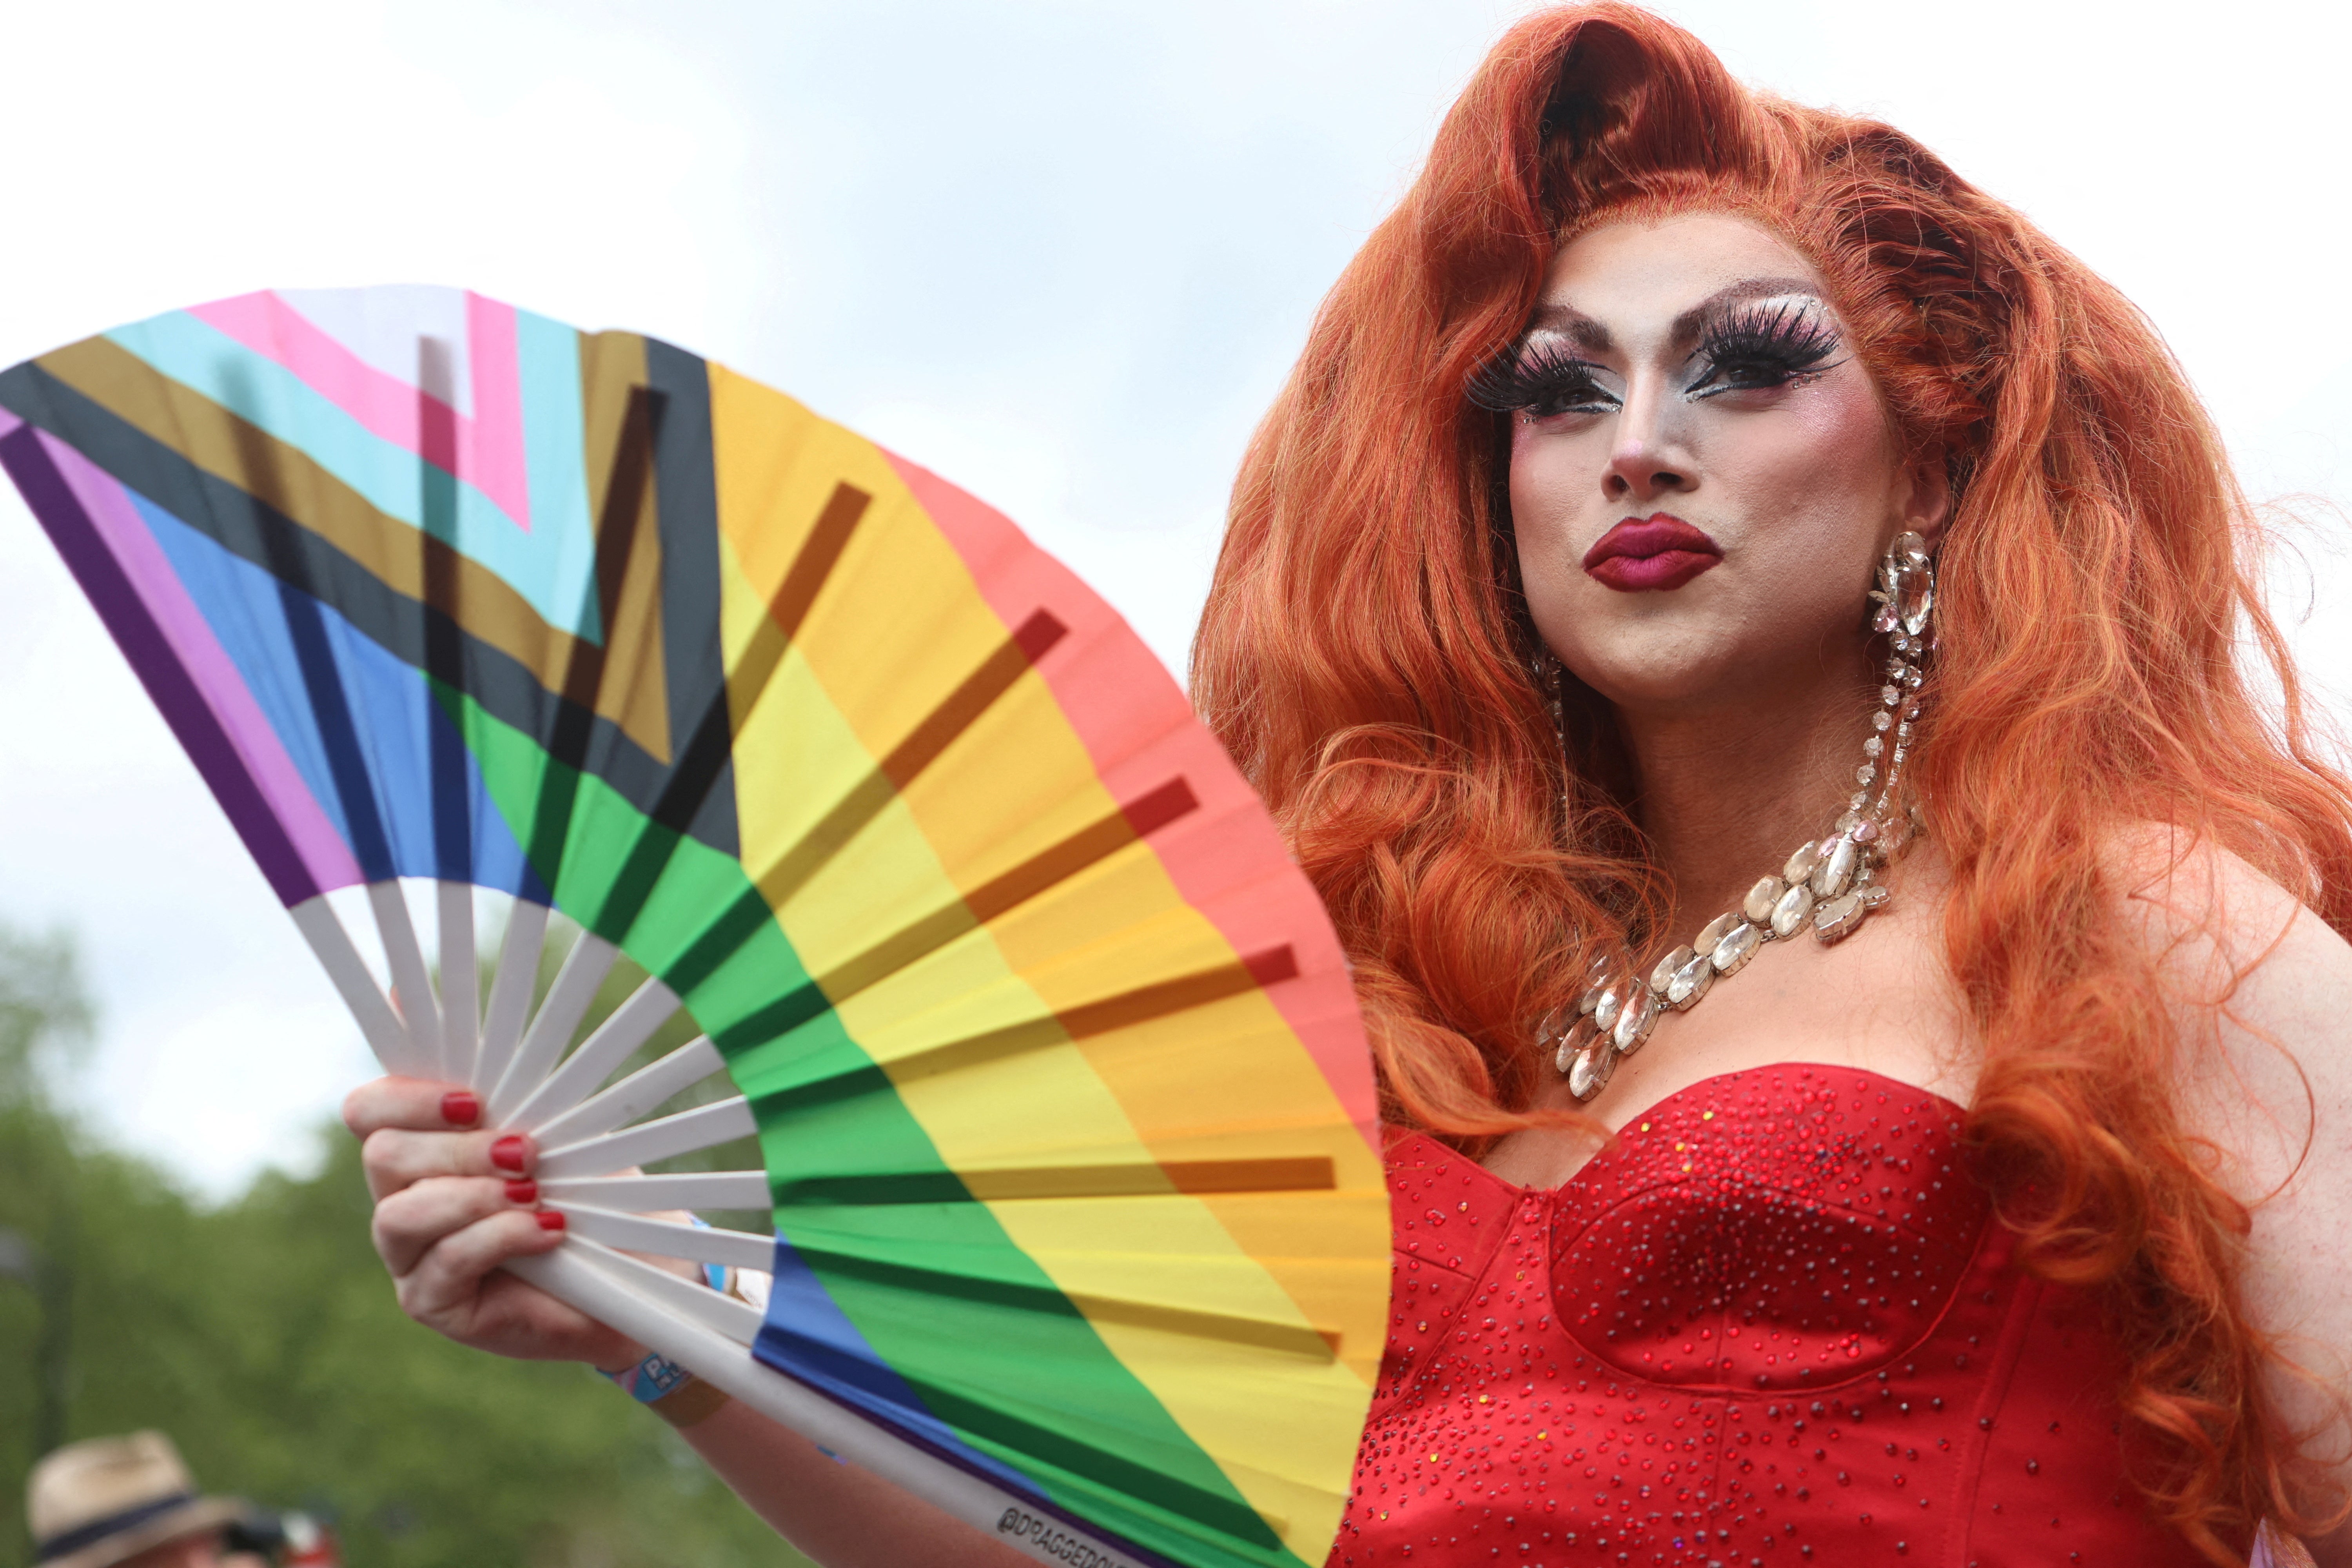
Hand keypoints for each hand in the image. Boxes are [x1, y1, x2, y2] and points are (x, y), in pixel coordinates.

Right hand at [343, 1076, 642, 1369]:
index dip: (407, 1097)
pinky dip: (502, 1236)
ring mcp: (408, 1256)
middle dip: (458, 1149)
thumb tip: (483, 1058)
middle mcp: (400, 1198)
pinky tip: (547, 1230)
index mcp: (421, 1147)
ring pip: (400, 1215)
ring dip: (473, 1196)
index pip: (369, 1110)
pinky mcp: (431, 1302)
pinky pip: (446, 1261)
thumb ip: (513, 1102)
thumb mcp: (556, 1136)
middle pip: (382, 1155)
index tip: (475, 1101)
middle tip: (525, 1152)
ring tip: (532, 1194)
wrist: (628, 1268)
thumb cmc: (587, 1194)